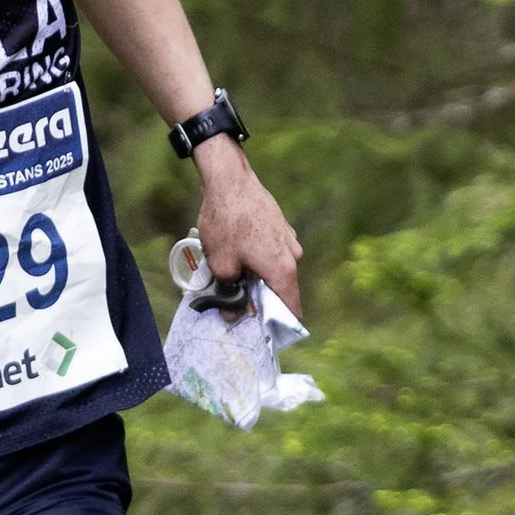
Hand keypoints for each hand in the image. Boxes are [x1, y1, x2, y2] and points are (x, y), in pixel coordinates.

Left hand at [195, 136, 302, 312]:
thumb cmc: (226, 223)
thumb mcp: (221, 265)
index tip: (262, 334)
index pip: (291, 309)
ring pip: (274, 270)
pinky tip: (236, 253)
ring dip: (256, 277)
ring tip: (230, 274)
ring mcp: (288, 239)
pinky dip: (257, 259)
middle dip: (259, 300)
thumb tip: (234, 316)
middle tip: (234, 303)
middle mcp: (293, 255)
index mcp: (283, 269)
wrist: (229, 180)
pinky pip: (271, 252)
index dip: (278, 326)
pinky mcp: (280, 226)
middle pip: (280, 290)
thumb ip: (230, 294)